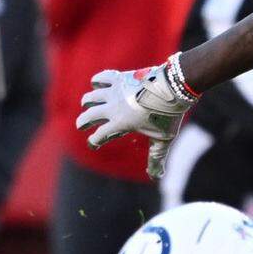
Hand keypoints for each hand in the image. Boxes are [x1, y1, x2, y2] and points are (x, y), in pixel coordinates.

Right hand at [76, 61, 193, 179]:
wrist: (172, 88)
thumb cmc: (167, 116)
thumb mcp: (162, 139)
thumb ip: (156, 158)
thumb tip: (156, 177)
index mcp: (120, 123)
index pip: (99, 135)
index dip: (94, 141)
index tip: (94, 144)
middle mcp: (113, 107)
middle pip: (89, 115)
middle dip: (82, 122)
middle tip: (80, 125)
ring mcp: (115, 91)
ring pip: (92, 96)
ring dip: (87, 102)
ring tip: (86, 104)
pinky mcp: (120, 77)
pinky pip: (102, 77)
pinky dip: (97, 80)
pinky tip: (96, 84)